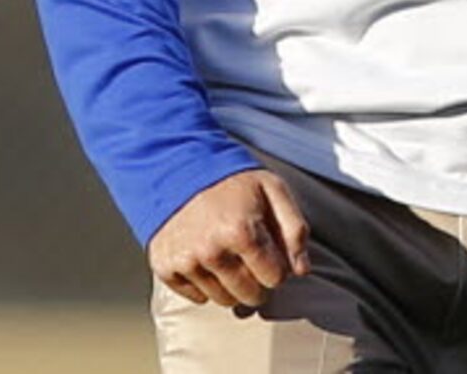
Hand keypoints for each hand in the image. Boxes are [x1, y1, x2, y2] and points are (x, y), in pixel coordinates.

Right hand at [148, 169, 311, 310]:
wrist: (177, 165)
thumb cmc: (231, 180)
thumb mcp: (272, 188)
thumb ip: (294, 228)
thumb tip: (302, 270)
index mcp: (241, 232)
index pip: (275, 279)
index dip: (277, 266)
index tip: (269, 251)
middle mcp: (211, 251)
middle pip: (250, 296)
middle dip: (257, 281)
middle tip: (250, 258)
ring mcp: (185, 261)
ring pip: (224, 300)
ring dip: (231, 285)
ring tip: (228, 256)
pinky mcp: (165, 267)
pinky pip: (196, 298)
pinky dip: (204, 285)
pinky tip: (205, 259)